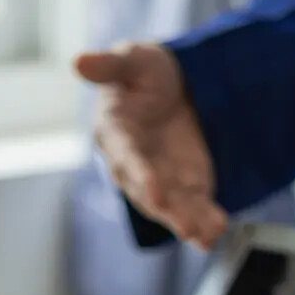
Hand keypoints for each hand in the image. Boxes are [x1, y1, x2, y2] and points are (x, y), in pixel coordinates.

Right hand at [76, 43, 227, 248]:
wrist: (171, 85)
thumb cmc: (143, 73)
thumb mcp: (130, 60)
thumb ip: (108, 65)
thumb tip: (78, 61)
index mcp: (116, 136)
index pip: (128, 159)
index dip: (141, 175)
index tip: (156, 190)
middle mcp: (135, 166)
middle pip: (150, 194)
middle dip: (169, 211)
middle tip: (187, 228)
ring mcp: (161, 180)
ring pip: (173, 208)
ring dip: (189, 223)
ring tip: (208, 234)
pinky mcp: (186, 186)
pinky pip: (194, 209)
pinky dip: (205, 222)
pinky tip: (216, 232)